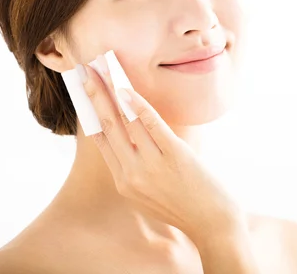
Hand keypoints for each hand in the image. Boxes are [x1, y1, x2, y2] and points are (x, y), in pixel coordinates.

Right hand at [79, 55, 244, 242]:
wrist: (213, 225)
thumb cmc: (183, 206)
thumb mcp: (148, 194)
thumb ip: (136, 169)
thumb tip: (131, 135)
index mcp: (123, 182)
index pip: (100, 140)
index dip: (89, 113)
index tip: (83, 92)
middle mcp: (132, 173)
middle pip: (107, 125)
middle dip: (95, 95)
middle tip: (86, 71)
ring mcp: (151, 165)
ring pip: (125, 121)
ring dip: (112, 92)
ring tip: (105, 71)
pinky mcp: (174, 155)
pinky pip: (152, 124)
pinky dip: (138, 106)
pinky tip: (128, 90)